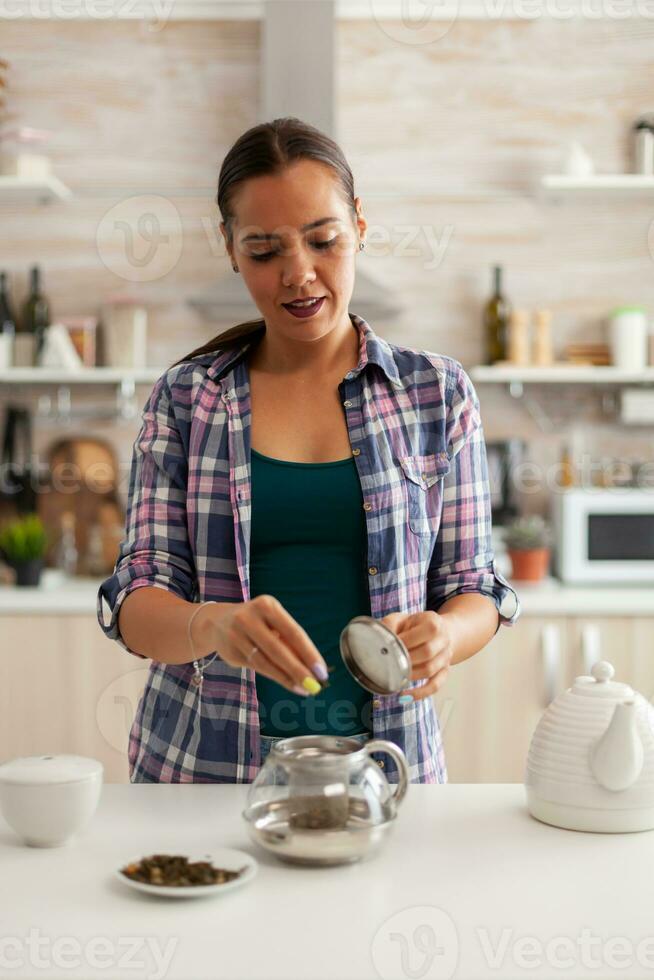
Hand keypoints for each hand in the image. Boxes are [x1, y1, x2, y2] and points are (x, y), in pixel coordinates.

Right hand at [202, 596, 328, 695]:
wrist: (218, 622)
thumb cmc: (258, 622)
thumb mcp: (274, 622)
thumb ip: (290, 642)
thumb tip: (313, 668)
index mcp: (266, 606)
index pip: (293, 632)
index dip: (308, 653)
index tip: (321, 670)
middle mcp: (249, 618)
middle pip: (277, 649)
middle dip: (298, 669)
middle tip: (314, 685)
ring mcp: (236, 635)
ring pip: (265, 662)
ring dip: (286, 678)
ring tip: (304, 688)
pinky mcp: (230, 651)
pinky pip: (256, 667)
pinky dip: (275, 677)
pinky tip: (288, 683)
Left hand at [378, 610, 452, 702]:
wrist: (437, 632)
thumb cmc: (415, 626)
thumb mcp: (402, 618)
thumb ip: (390, 624)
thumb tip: (378, 640)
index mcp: (434, 623)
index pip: (427, 632)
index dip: (409, 640)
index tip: (392, 646)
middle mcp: (443, 640)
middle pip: (428, 653)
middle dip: (407, 659)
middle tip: (391, 662)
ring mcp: (445, 657)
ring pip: (430, 670)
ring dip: (411, 675)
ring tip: (395, 677)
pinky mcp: (444, 671)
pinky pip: (435, 686)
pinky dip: (420, 693)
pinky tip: (405, 695)